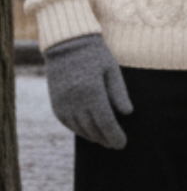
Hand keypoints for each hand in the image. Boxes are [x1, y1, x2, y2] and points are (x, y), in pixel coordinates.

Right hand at [44, 34, 132, 148]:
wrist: (67, 45)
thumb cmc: (96, 55)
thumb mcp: (112, 70)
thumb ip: (119, 93)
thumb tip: (127, 113)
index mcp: (92, 92)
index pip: (105, 122)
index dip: (114, 135)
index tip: (123, 144)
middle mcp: (75, 101)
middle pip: (92, 128)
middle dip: (105, 139)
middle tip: (116, 145)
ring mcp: (62, 103)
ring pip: (79, 128)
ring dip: (93, 136)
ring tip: (104, 140)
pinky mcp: (55, 103)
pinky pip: (68, 123)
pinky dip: (79, 130)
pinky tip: (89, 132)